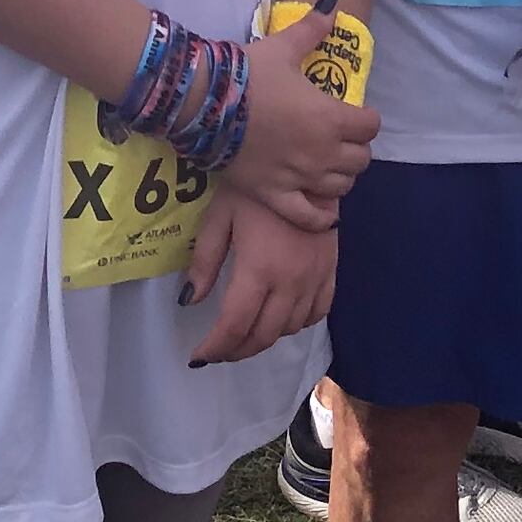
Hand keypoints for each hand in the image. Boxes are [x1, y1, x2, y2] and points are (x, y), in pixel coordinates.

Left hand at [182, 187, 339, 363]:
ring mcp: (315, 279)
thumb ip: (205, 261)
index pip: (234, 325)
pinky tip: (280, 319)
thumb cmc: (255, 186)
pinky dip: (296, 325)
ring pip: (289, 329)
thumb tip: (191, 300)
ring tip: (244, 335)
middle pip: (263, 335)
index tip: (198, 356)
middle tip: (218, 351)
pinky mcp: (331, 271)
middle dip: (236, 351)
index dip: (214, 347)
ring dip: (264, 339)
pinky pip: (317, 314)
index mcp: (259, 269)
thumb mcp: (219, 216)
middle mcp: (290, 282)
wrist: (305, 165)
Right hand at [227, 9, 378, 230]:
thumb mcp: (283, 48)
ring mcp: (300, 177)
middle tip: (340, 138)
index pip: (370, 126)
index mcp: (331, 118)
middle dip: (355, 148)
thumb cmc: (249, 74)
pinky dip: (321, 216)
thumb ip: (311, 31)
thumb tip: (332, 5)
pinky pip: (308, 216)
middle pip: (360, 160)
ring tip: (329, 166)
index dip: (365, 118)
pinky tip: (325, 210)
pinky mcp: (275, 195)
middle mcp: (323, 152)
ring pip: (340, 187)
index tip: (355, 114)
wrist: (204, 103)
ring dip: (340, 175)